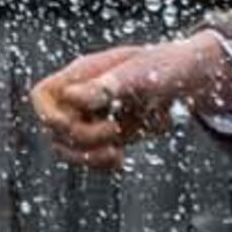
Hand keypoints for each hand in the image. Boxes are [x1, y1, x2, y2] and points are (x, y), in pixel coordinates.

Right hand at [31, 34, 231, 172]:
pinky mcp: (106, 137)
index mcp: (82, 76)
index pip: (42, 96)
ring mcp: (92, 119)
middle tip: (115, 133)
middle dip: (81, 138)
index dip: (49, 114)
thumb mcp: (140, 73)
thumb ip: (106, 86)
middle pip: (55, 129)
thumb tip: (70, 97)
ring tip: (117, 155)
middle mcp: (80, 98)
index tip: (75, 121)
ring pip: (68, 149)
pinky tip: (121, 161)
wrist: (188, 78)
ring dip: (88, 158)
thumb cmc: (164, 66)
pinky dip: (101, 165)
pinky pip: (90, 158)